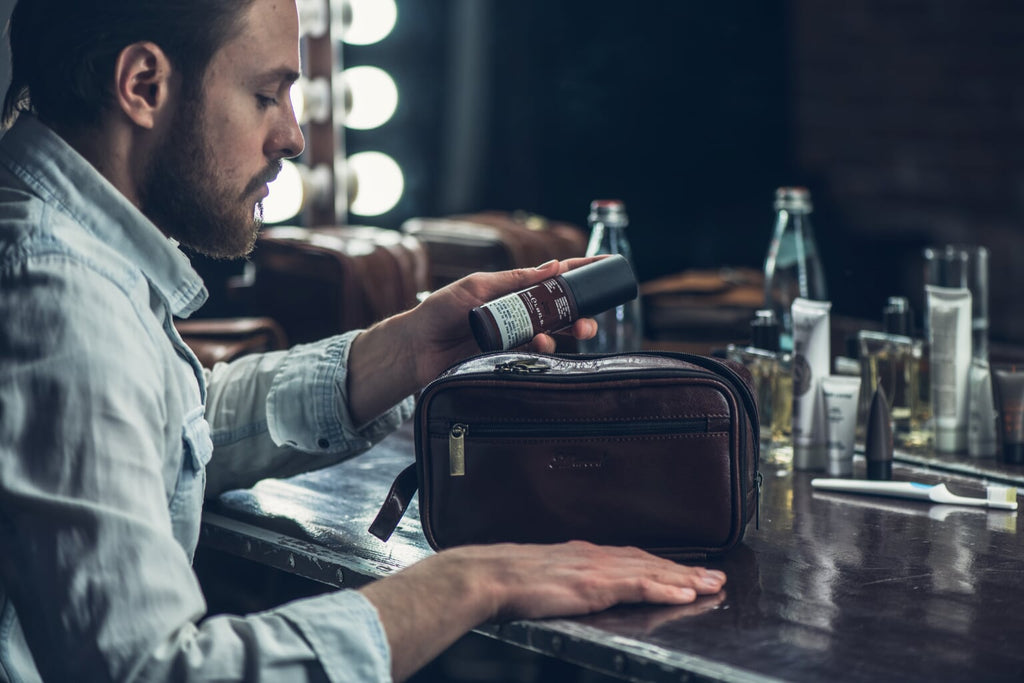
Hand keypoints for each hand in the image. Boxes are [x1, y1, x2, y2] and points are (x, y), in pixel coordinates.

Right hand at [360, 540, 725, 680]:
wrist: (484, 575)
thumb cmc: (501, 579)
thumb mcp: (538, 574)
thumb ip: (559, 579)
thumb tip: (564, 588)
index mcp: (581, 555)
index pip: (631, 559)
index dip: (661, 564)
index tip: (684, 569)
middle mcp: (594, 556)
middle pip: (650, 562)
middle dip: (684, 570)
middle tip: (715, 576)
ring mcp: (596, 569)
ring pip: (652, 572)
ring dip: (685, 578)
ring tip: (712, 585)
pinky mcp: (593, 584)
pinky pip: (638, 586)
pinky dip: (665, 588)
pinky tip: (685, 594)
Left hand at [406, 257, 602, 386]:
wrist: (416, 349)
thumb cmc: (440, 312)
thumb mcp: (477, 286)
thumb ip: (514, 279)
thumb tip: (554, 266)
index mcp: (512, 291)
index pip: (552, 279)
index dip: (580, 273)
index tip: (607, 265)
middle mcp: (517, 314)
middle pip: (561, 311)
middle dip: (582, 313)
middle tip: (590, 320)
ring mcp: (514, 337)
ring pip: (554, 334)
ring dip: (568, 334)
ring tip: (573, 334)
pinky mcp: (508, 359)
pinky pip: (535, 355)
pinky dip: (544, 349)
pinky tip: (541, 345)